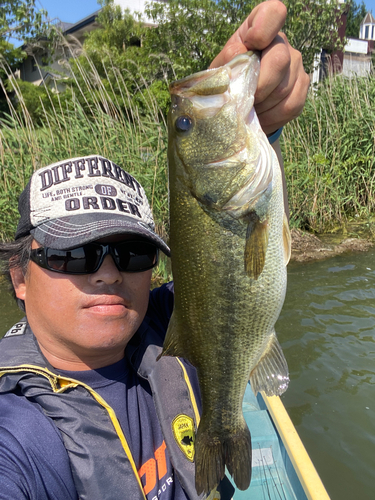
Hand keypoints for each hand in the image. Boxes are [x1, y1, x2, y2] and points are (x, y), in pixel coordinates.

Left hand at [210, 0, 309, 134]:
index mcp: (259, 29)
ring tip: (249, 110)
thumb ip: (227, 61)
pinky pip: (291, 105)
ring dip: (262, 106)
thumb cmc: (228, 80)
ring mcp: (296, 64)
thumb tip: (238, 55)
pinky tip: (261, 117)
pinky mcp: (302, 87)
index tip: (250, 44)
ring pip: (284, 88)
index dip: (263, 29)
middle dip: (258, 86)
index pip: (273, 13)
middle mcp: (282, 43)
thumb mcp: (220, 68)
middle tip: (244, 99)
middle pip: (279, 60)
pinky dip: (272, 117)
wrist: (239, 103)